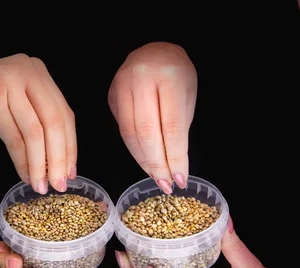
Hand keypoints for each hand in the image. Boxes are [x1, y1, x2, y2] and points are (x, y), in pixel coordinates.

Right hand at [0, 53, 75, 192]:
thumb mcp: (12, 104)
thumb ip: (36, 120)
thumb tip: (61, 160)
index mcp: (36, 70)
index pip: (64, 113)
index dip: (71, 146)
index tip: (72, 172)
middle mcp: (27, 70)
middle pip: (55, 122)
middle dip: (60, 159)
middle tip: (60, 184)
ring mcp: (10, 81)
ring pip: (36, 132)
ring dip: (41, 164)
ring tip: (42, 185)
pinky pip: (16, 137)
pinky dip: (23, 161)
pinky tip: (25, 176)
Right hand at [108, 42, 196, 192]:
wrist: (154, 51)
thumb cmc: (178, 74)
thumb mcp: (188, 95)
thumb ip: (180, 127)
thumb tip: (174, 165)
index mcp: (168, 76)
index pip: (172, 125)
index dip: (176, 156)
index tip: (181, 178)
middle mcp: (140, 79)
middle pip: (146, 132)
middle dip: (157, 163)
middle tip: (166, 185)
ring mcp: (121, 86)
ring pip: (129, 133)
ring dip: (143, 160)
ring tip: (157, 178)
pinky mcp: (111, 95)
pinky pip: (122, 128)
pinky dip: (134, 149)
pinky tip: (145, 161)